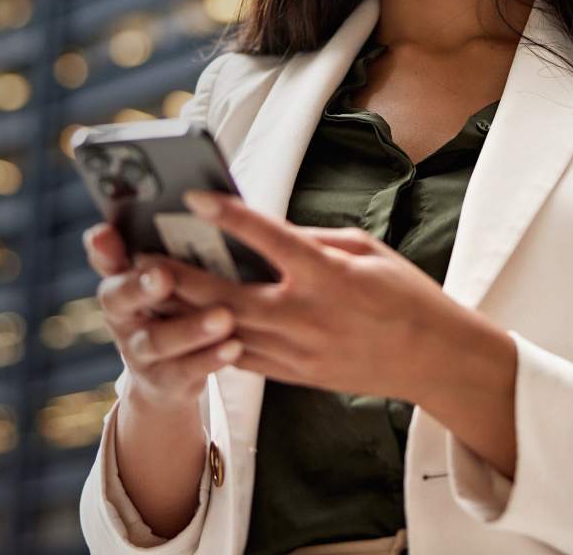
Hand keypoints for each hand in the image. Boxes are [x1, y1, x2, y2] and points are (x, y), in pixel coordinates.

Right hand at [82, 223, 241, 410]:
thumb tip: (200, 199)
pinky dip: (209, 359)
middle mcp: (123, 316)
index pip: (106, 259)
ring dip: (190, 328)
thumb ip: (173, 243)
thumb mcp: (169, 272)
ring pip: (158, 341)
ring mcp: (140, 353)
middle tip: (164, 275)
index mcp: (122, 279)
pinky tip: (234, 346)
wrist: (168, 376)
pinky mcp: (165, 383)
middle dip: (140, 286)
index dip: (102, 248)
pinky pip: (186, 372)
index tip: (105, 232)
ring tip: (223, 316)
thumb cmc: (177, 304)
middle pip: (121, 299)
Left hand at [168, 191, 517, 476]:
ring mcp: (300, 351)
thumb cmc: (405, 295)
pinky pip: (242, 358)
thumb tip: (268, 231)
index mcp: (330, 276)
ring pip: (226, 332)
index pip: (272, 240)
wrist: (432, 359)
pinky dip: (211, 340)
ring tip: (151, 291)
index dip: (231, 216)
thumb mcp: (367, 248)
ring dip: (185, 313)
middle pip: (229, 296)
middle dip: (179, 277)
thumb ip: (313, 239)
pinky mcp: (296, 375)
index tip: (195, 198)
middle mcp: (309, 315)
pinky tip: (186, 325)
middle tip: (141, 257)